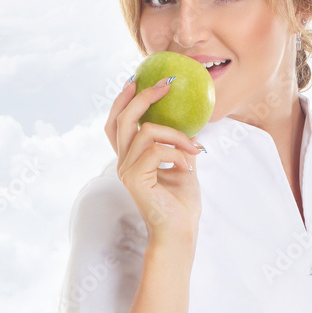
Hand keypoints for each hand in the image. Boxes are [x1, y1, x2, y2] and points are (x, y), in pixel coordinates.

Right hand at [105, 76, 202, 241]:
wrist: (180, 232)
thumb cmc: (181, 204)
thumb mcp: (184, 165)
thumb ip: (180, 145)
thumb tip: (193, 125)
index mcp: (131, 159)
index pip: (116, 124)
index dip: (122, 101)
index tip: (136, 80)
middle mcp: (123, 163)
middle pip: (123, 119)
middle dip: (143, 96)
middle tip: (166, 83)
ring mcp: (126, 170)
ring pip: (146, 131)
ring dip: (176, 135)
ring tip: (194, 149)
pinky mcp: (134, 179)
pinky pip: (156, 150)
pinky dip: (177, 153)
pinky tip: (188, 166)